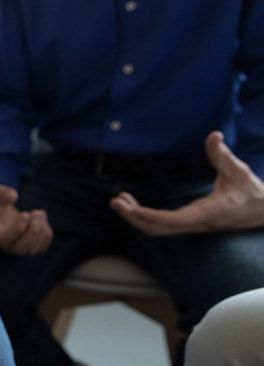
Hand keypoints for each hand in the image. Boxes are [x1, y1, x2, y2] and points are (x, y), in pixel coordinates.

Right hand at [0, 182, 52, 254]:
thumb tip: (13, 196)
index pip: (4, 239)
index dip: (17, 229)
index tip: (25, 214)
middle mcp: (3, 244)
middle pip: (21, 248)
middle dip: (33, 230)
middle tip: (35, 212)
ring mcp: (16, 248)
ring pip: (34, 249)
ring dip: (41, 229)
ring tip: (36, 213)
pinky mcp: (28, 246)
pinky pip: (42, 246)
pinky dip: (46, 233)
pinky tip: (39, 220)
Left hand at [110, 131, 263, 234]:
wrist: (261, 212)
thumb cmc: (250, 191)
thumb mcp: (239, 171)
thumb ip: (223, 155)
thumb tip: (214, 135)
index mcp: (208, 213)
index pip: (173, 220)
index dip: (150, 216)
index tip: (131, 209)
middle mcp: (196, 223)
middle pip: (159, 229)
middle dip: (135, 218)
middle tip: (115, 202)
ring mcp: (191, 225)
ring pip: (157, 229)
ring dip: (136, 217)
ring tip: (119, 201)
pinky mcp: (187, 223)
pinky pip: (161, 225)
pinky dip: (143, 216)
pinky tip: (132, 205)